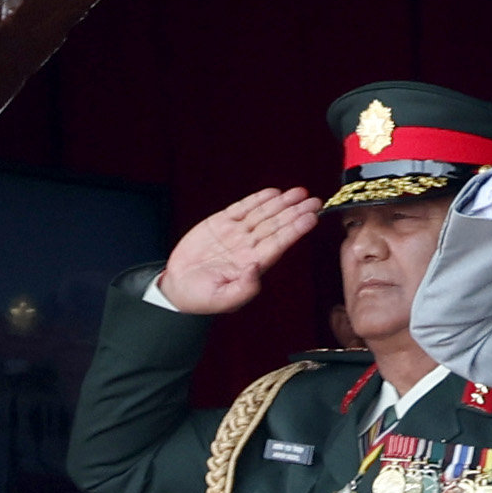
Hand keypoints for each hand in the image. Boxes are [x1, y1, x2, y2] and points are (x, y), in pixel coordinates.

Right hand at [157, 188, 320, 315]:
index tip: (311, 218)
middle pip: (276, 225)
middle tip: (314, 200)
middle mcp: (248, 246)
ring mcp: (235, 233)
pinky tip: (272, 193)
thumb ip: (242, 289)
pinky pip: (241, 209)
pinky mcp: (219, 223)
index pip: (279, 243)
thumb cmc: (201, 298)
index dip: (295, 230)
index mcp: (253, 264)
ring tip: (299, 192)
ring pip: (263, 214)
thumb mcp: (222, 299)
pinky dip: (256, 200)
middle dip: (295, 212)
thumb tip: (256, 271)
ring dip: (281, 203)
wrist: (177, 287)